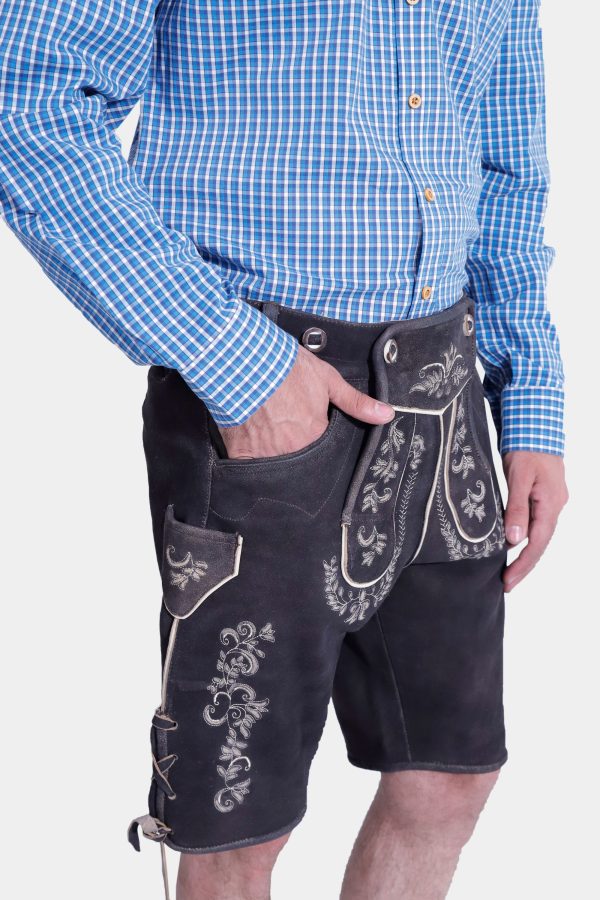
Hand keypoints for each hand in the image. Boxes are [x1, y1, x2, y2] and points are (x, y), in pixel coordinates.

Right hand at [217, 345, 394, 458]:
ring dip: (274, 456)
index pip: (323, 452)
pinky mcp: (240, 454)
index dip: (317, 442)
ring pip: (274, 466)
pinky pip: (248, 468)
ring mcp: (264, 456)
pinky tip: (250, 445)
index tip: (310, 432)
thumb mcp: (328, 380)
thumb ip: (357, 403)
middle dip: (297, 453)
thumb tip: (387, 415)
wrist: (245, 360)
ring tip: (270, 435)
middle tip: (288, 433)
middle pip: (299, 462)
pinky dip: (250, 461)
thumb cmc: (288, 368)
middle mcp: (292, 452)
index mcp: (315, 437)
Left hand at [501, 451, 568, 592]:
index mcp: (551, 504)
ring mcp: (551, 502)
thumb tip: (514, 539)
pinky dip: (526, 537)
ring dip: (525, 554)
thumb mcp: (518, 476)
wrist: (536, 425)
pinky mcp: (544, 496)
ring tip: (508, 572)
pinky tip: (514, 544)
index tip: (508, 580)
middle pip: (540, 543)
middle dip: (524, 565)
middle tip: (506, 584)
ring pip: (539, 535)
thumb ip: (516, 507)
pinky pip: (537, 523)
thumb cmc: (526, 447)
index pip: (537, 543)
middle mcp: (555, 506)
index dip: (523, 564)